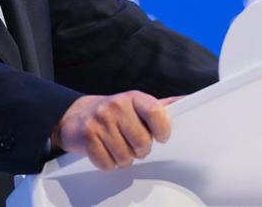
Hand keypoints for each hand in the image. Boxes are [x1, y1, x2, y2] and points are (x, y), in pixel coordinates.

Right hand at [51, 91, 180, 169]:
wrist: (76, 115)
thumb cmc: (112, 113)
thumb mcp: (135, 105)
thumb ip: (159, 106)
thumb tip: (185, 101)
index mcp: (132, 97)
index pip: (156, 112)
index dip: (163, 129)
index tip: (161, 136)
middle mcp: (116, 106)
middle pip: (142, 142)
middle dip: (141, 149)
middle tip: (133, 143)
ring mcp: (100, 121)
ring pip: (125, 156)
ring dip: (124, 159)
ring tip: (118, 147)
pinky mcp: (87, 138)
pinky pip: (107, 164)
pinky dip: (108, 164)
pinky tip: (105, 151)